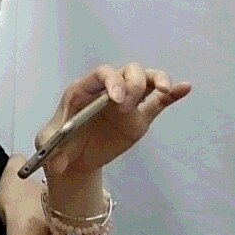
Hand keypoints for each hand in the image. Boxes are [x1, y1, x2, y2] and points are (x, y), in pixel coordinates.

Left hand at [37, 63, 191, 181]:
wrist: (75, 156)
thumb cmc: (60, 143)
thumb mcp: (49, 145)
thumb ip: (52, 151)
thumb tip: (58, 164)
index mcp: (84, 90)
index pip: (101, 74)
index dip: (111, 81)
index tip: (116, 99)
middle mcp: (107, 91)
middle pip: (126, 71)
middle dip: (132, 84)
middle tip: (124, 108)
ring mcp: (126, 102)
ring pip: (145, 80)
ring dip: (156, 80)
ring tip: (163, 89)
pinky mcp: (139, 117)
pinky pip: (159, 102)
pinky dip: (173, 94)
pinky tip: (186, 88)